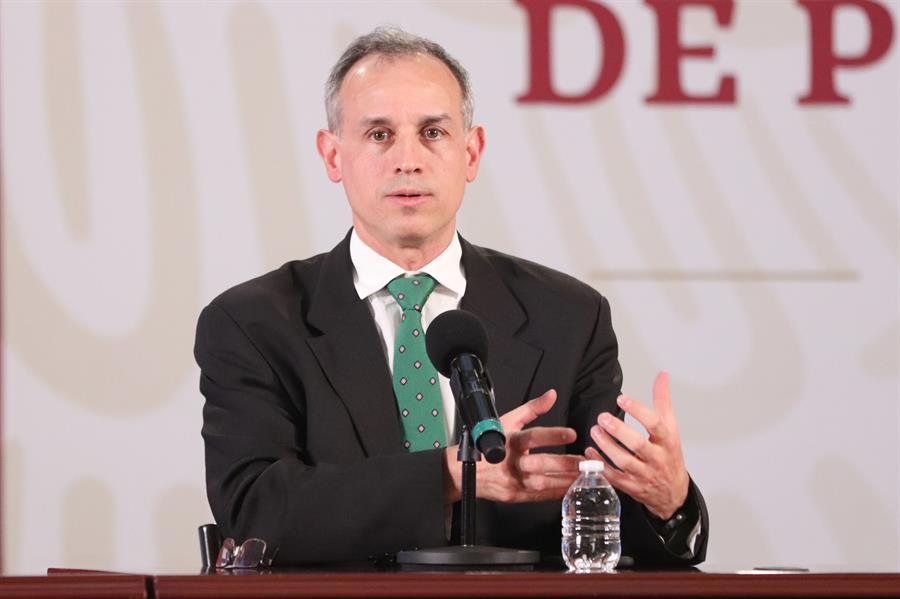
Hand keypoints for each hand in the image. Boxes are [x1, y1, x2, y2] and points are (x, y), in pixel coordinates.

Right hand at [443, 389, 582, 503]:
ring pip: (542, 483)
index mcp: (509, 440)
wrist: (463, 471)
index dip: (553, 435)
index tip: (572, 434)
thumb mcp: (507, 420)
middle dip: (564, 464)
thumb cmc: (485, 443)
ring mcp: (512, 480)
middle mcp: (510, 461)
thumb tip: (552, 395)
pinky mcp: (513, 495)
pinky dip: (555, 493)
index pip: (533, 436)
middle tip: (585, 461)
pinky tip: (569, 488)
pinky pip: (538, 496)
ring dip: (564, 480)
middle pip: (540, 464)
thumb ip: (532, 408)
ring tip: (582, 476)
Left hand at [587, 371, 689, 518]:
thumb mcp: (671, 428)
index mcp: (667, 441)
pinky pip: (614, 477)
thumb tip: (662, 376)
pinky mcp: (632, 487)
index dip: (638, 410)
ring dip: (606, 446)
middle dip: (618, 430)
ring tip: (595, 431)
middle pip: (637, 445)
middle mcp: (656, 458)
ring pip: (624, 462)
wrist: (673, 492)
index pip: (655, 424)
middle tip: (602, 417)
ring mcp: (644, 475)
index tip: (621, 399)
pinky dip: (600, 465)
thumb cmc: (669, 456)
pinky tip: (589, 453)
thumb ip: (663, 401)